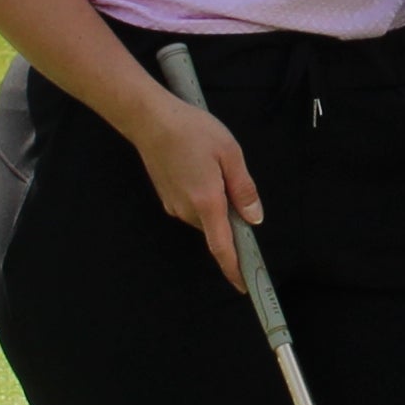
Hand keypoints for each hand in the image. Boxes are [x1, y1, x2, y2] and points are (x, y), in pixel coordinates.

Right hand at [139, 88, 268, 285]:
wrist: (150, 119)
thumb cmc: (191, 130)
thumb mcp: (230, 153)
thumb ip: (244, 189)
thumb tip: (253, 217)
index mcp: (207, 202)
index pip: (222, 247)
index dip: (234, 268)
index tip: (244, 284)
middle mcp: (187, 210)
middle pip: (217, 227)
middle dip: (229, 216)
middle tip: (233, 183)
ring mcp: (173, 205)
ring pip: (204, 216)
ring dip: (215, 202)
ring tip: (213, 166)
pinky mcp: (166, 197)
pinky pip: (191, 205)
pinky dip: (202, 195)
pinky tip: (199, 167)